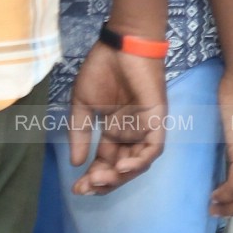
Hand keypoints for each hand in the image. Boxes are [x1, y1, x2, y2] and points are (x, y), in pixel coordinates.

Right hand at [67, 43, 167, 194]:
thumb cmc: (103, 69)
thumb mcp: (84, 105)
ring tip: (100, 179)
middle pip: (121, 168)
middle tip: (85, 187)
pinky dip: (140, 160)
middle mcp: (131, 132)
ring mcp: (145, 126)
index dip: (92, 178)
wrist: (121, 44)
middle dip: (104, 182)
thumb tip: (75, 163)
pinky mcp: (157, 118)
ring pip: (138, 162)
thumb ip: (80, 133)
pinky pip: (154, 147)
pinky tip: (121, 166)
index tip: (76, 188)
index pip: (105, 162)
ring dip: (120, 176)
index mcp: (114, 130)